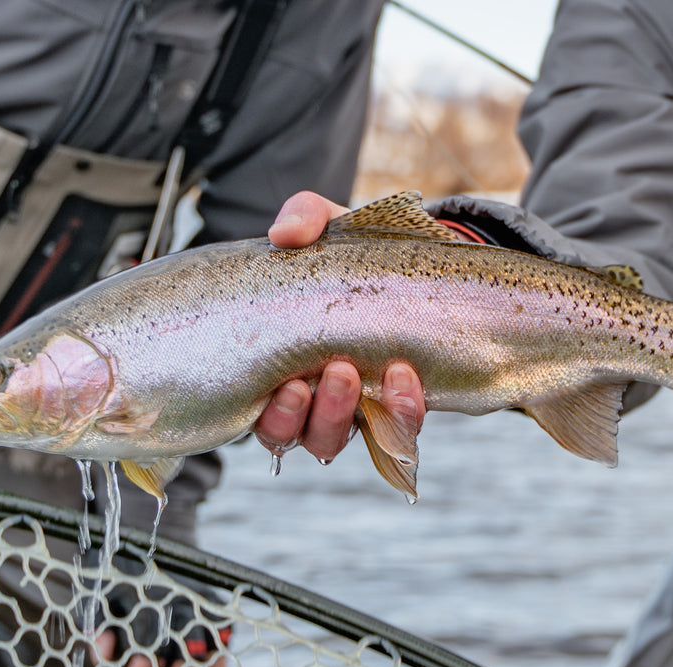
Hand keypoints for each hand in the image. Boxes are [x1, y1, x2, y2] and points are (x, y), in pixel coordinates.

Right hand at [254, 192, 425, 461]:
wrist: (413, 264)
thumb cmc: (351, 255)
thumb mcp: (327, 229)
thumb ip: (304, 219)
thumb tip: (284, 233)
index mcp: (277, 367)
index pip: (259, 412)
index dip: (273, 413)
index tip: (290, 385)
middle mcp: (308, 400)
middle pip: (293, 435)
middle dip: (310, 414)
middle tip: (336, 371)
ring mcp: (351, 409)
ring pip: (335, 440)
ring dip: (347, 415)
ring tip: (362, 374)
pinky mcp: (395, 408)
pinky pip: (396, 428)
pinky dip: (401, 409)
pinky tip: (405, 377)